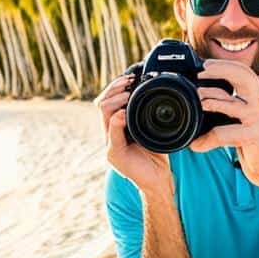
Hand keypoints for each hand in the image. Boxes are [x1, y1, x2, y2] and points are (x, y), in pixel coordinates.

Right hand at [94, 74, 172, 195]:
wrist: (157, 180)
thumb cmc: (155, 155)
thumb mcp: (151, 129)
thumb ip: (146, 114)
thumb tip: (152, 92)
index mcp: (116, 126)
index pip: (106, 100)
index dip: (115, 87)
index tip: (130, 77)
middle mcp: (109, 133)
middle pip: (101, 103)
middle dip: (114, 89)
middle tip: (129, 82)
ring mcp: (110, 144)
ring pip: (104, 114)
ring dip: (116, 101)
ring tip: (128, 95)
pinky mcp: (115, 155)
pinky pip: (112, 136)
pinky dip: (116, 123)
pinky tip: (123, 115)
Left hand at [187, 59, 258, 189]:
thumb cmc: (249, 143)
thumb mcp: (235, 121)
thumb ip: (222, 108)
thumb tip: (196, 100)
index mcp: (251, 99)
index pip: (244, 73)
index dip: (226, 65)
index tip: (205, 64)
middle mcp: (256, 106)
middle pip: (246, 78)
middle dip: (223, 71)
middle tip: (202, 72)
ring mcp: (257, 120)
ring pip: (234, 104)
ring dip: (213, 102)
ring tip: (199, 104)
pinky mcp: (253, 136)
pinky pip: (228, 133)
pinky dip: (209, 139)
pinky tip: (196, 145)